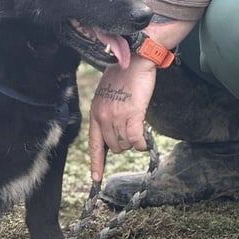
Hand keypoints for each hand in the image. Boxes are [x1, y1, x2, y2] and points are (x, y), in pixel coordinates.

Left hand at [88, 58, 157, 181]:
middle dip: (124, 144)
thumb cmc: (123, 76)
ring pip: (125, 144)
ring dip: (133, 141)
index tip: (96, 179)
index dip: (96, 163)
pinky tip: (145, 141)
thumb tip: (113, 132)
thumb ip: (106, 113)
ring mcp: (116, 117)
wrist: (134, 60)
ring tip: (137, 126)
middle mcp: (102, 117)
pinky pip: (136, 140)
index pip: (93, 144)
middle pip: (113, 147)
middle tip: (131, 129)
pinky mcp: (132, 114)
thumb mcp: (106, 95)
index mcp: (94, 113)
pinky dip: (141, 144)